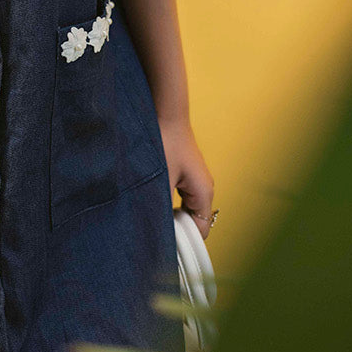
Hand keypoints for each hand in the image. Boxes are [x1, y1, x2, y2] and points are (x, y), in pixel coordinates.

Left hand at [158, 114, 215, 240]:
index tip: (160, 242)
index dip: (182, 240)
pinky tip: (149, 197)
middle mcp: (203, 188)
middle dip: (174, 228)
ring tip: (148, 212)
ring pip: (183, 209)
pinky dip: (166, 201)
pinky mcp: (183, 171)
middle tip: (150, 228)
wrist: (163, 109)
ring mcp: (194, 179)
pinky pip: (178, 196)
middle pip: (192, 222)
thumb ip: (160, 208)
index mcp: (204, 193)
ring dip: (167, 213)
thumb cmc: (164, 140)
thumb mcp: (160, 179)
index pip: (199, 231)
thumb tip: (154, 231)